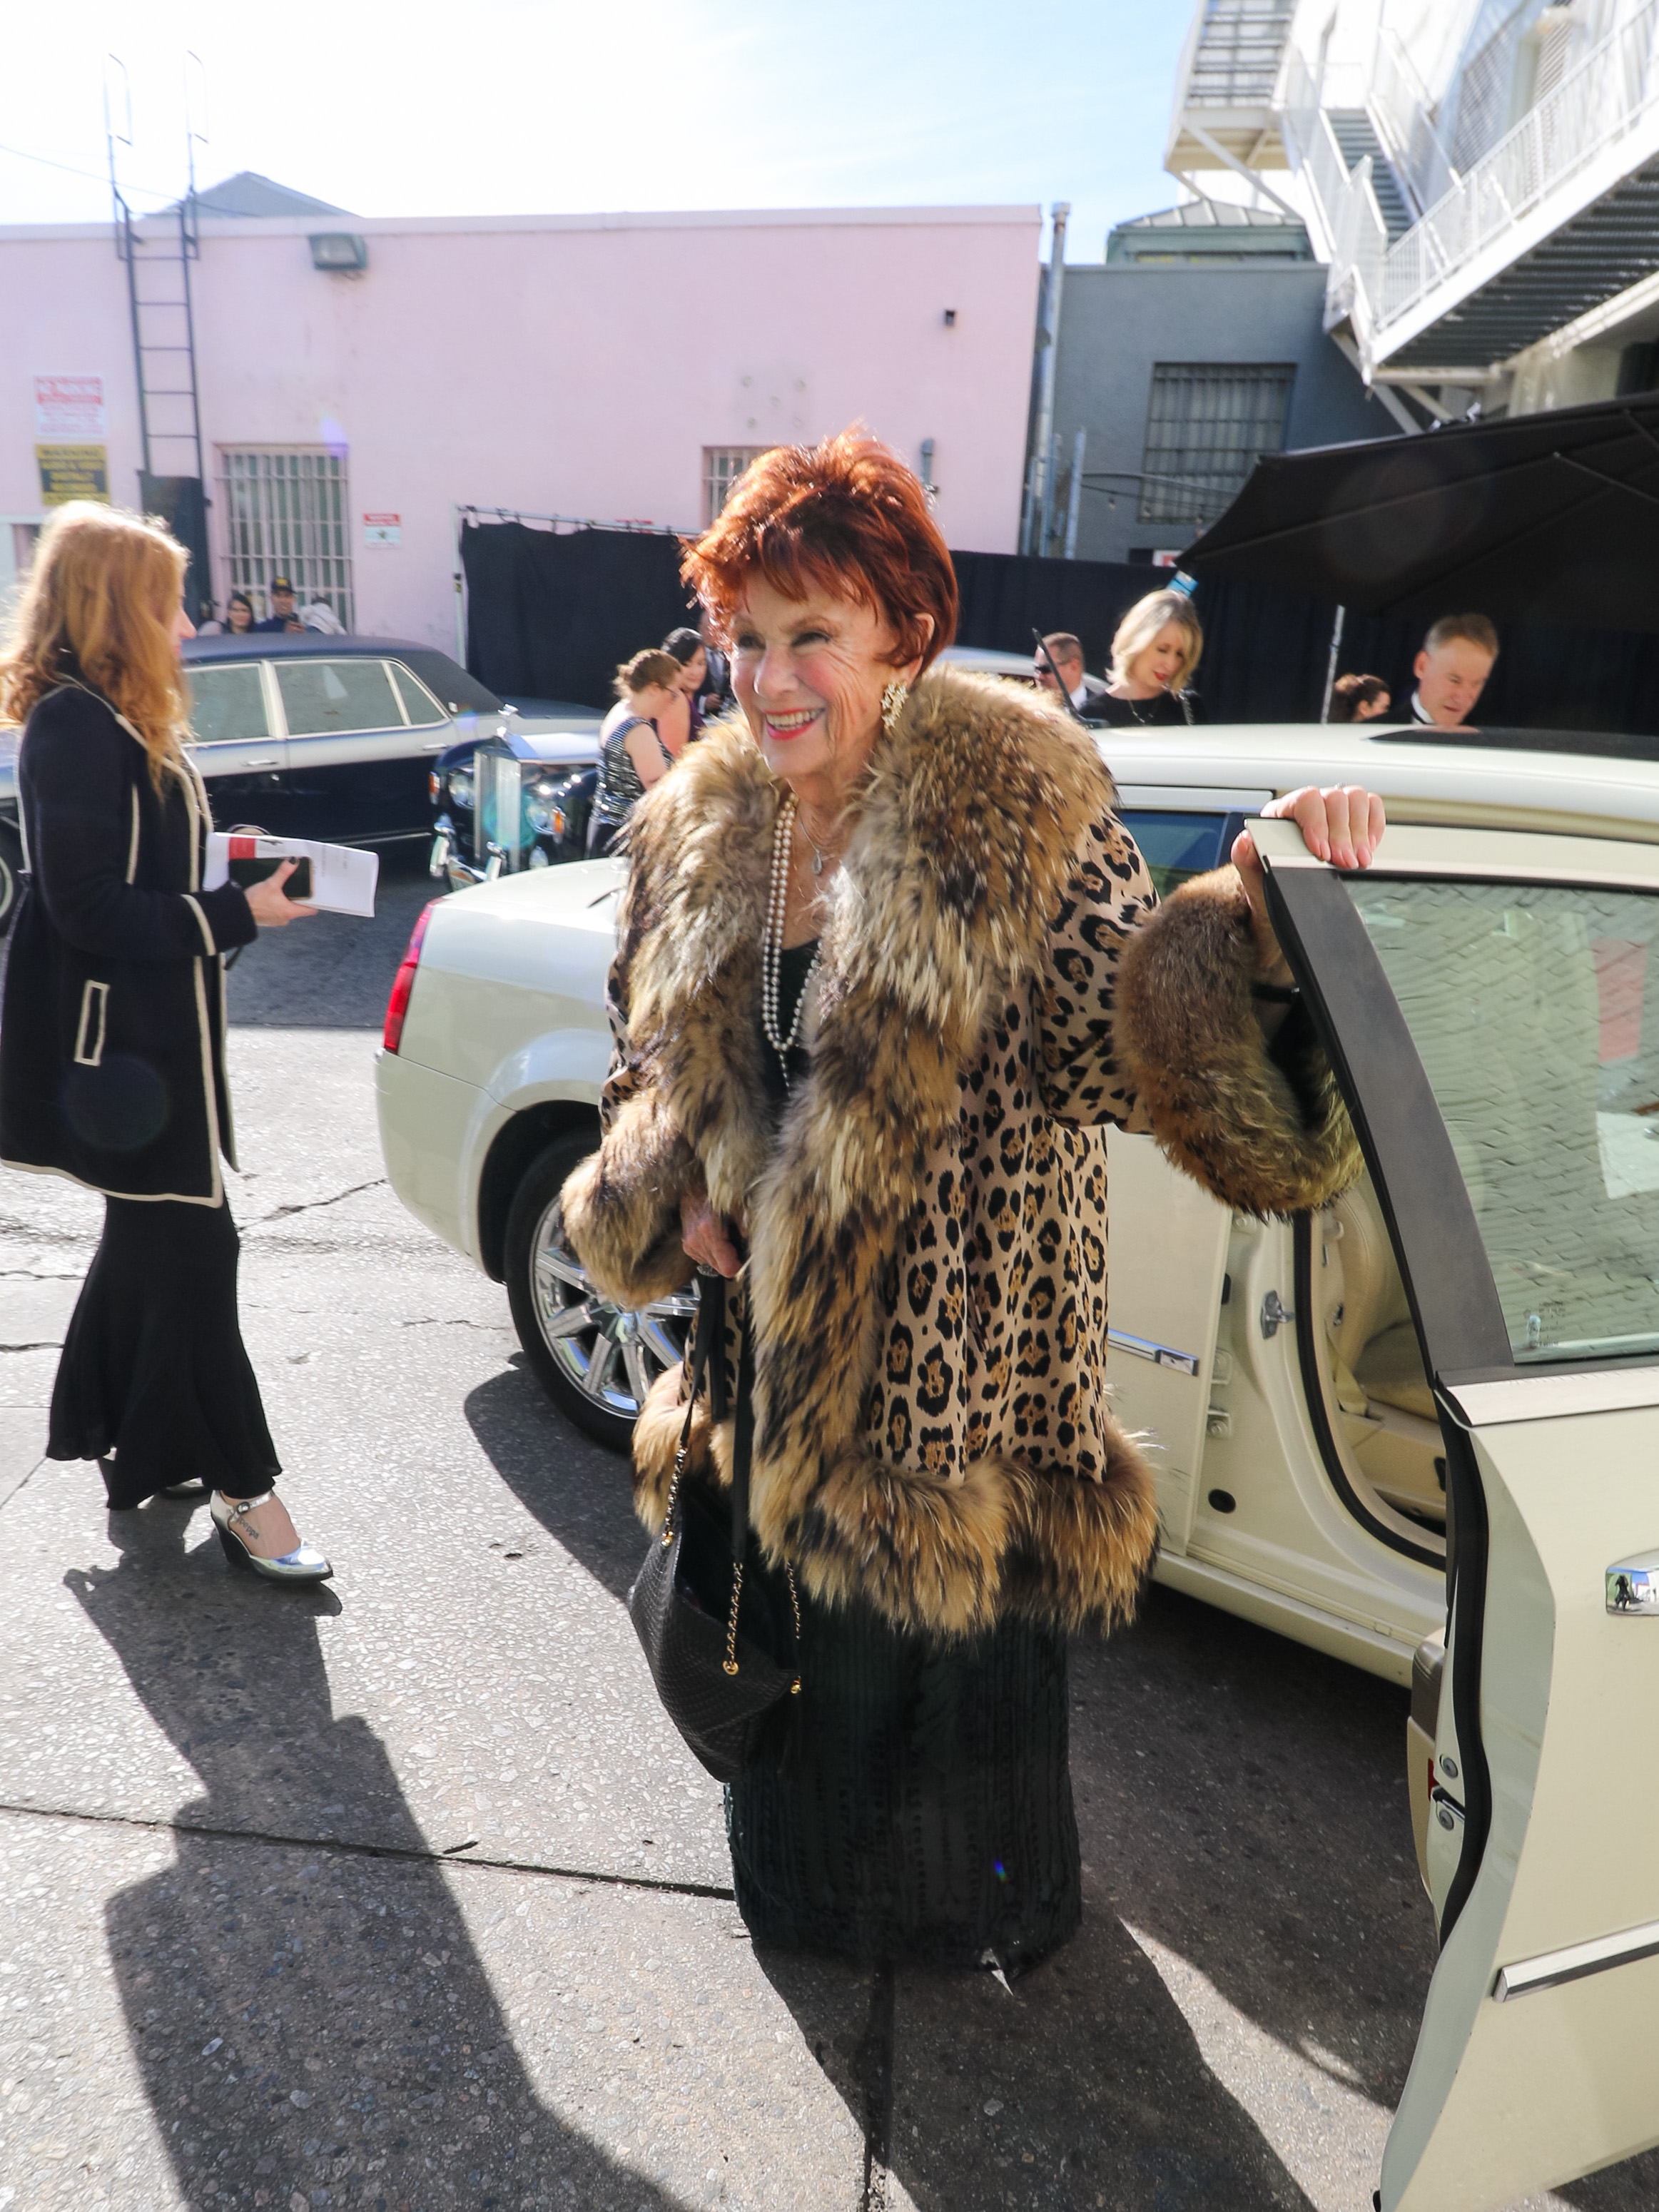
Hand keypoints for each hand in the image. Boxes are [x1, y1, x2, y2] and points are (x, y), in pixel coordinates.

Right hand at [243, 860, 315, 928]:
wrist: (237, 912)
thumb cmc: (254, 902)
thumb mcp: (271, 884)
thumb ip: (283, 872)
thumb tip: (293, 862)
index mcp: (290, 912)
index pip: (311, 909)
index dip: (315, 901)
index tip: (316, 893)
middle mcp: (285, 918)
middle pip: (299, 908)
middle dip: (299, 897)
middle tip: (299, 886)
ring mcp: (276, 920)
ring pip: (287, 909)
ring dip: (286, 900)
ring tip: (284, 889)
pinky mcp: (267, 919)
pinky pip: (276, 911)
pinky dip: (276, 904)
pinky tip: (270, 896)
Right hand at [680, 1189, 741, 1277]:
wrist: (693, 1189)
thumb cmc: (716, 1197)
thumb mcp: (738, 1208)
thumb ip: (747, 1227)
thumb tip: (755, 1244)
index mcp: (710, 1232)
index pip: (727, 1268)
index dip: (738, 1265)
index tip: (742, 1257)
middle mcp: (698, 1241)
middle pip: (720, 1269)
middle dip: (730, 1260)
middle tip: (735, 1244)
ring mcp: (691, 1245)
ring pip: (712, 1265)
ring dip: (720, 1256)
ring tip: (723, 1239)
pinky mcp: (687, 1246)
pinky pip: (704, 1259)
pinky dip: (712, 1252)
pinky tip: (714, 1239)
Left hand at [1232, 785, 1383, 978]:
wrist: (1280, 893)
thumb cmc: (1268, 880)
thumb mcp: (1253, 875)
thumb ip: (1244, 858)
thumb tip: (1245, 842)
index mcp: (1281, 812)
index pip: (1305, 801)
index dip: (1319, 824)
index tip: (1323, 853)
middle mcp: (1308, 806)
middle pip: (1335, 799)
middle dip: (1343, 835)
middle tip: (1346, 863)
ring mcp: (1332, 809)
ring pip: (1356, 798)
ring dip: (1361, 832)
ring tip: (1359, 860)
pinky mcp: (1352, 816)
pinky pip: (1372, 805)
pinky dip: (1374, 825)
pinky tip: (1367, 847)